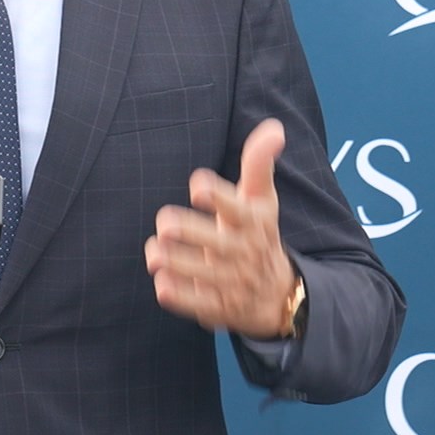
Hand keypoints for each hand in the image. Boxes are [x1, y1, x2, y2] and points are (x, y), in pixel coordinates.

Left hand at [145, 118, 296, 338]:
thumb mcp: (262, 201)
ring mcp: (233, 282)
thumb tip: (275, 127)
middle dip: (189, 233)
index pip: (238, 209)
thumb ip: (259, 164)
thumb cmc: (258, 235)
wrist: (279, 295)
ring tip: (155, 253)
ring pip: (204, 274)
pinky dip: (180, 296)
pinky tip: (162, 283)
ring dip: (177, 263)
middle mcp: (244, 252)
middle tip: (165, 224)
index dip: (219, 197)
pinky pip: (198, 303)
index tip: (198, 186)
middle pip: (217, 244)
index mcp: (253, 222)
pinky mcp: (220, 307)